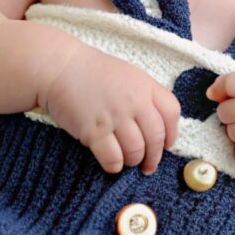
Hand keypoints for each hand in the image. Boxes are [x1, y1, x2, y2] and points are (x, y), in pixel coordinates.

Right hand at [41, 44, 179, 173]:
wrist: (61, 68)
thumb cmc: (95, 73)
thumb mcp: (130, 76)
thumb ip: (146, 96)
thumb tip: (159, 127)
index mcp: (146, 86)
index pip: (172, 113)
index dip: (172, 133)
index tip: (168, 145)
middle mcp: (134, 101)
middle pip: (156, 137)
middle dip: (154, 156)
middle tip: (149, 165)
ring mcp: (114, 116)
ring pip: (136, 150)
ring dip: (134, 161)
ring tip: (129, 161)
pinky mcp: (93, 131)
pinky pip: (112, 157)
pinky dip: (115, 165)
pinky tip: (113, 163)